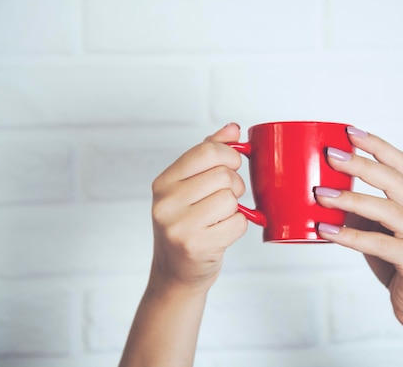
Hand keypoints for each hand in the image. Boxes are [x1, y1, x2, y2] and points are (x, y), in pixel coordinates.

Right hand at [148, 123, 247, 293]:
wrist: (175, 273)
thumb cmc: (187, 224)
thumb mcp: (189, 186)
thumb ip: (209, 153)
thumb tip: (232, 129)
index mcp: (163, 182)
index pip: (207, 151)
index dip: (230, 156)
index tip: (231, 166)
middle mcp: (166, 202)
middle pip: (224, 175)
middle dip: (234, 186)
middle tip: (225, 199)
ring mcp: (179, 226)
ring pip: (232, 199)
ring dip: (235, 209)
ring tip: (219, 218)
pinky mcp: (196, 246)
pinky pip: (238, 223)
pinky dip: (237, 227)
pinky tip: (221, 233)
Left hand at [315, 127, 402, 332]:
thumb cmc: (398, 265)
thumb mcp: (380, 231)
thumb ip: (362, 211)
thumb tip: (323, 191)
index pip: (401, 164)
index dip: (376, 145)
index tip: (349, 131)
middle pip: (393, 180)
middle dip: (360, 163)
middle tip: (330, 154)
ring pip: (387, 209)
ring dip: (350, 198)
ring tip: (320, 193)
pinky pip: (380, 243)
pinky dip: (350, 236)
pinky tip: (326, 230)